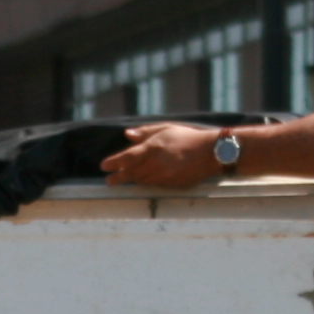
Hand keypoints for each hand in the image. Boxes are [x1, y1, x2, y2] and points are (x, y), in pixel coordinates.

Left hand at [102, 123, 226, 188]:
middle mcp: (156, 163)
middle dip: (118, 177)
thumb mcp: (165, 129)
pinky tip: (143, 180)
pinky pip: (154, 184)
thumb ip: (145, 132)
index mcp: (153, 147)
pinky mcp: (171, 184)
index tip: (103, 166)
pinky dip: (146, 182)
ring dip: (132, 180)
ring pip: (141, 180)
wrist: (210, 152)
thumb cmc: (187, 137)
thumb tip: (127, 135)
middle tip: (109, 181)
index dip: (114, 162)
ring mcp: (164, 176)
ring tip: (123, 179)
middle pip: (131, 172)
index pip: (127, 157)